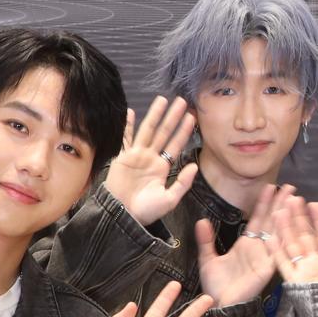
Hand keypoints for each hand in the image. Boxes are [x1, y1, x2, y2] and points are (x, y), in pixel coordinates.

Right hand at [106, 96, 197, 225]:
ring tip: (162, 100)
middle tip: (182, 101)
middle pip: (164, 133)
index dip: (183, 131)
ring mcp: (136, 156)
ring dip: (155, 115)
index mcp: (163, 167)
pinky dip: (126, 126)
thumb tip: (195, 165)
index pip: (176, 145)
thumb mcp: (169, 199)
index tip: (192, 117)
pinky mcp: (122, 157)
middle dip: (173, 117)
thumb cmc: (146, 211)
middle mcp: (151, 158)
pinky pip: (125, 138)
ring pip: (148, 130)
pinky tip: (130, 112)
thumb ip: (182, 183)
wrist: (122, 216)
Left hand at [197, 184, 291, 306]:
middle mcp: (258, 248)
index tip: (270, 187)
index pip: (257, 218)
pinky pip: (276, 250)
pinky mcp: (267, 269)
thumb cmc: (216, 286)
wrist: (218, 305)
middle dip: (281, 204)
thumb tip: (201, 220)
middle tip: (290, 188)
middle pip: (272, 221)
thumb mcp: (208, 259)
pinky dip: (281, 237)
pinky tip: (286, 224)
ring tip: (292, 200)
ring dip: (285, 216)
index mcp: (246, 244)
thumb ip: (206, 240)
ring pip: (277, 232)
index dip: (264, 203)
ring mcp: (264, 258)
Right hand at [271, 196, 317, 284]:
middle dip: (301, 218)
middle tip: (295, 199)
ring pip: (293, 246)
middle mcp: (315, 264)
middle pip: (306, 237)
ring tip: (281, 210)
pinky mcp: (293, 282)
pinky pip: (283, 265)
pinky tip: (270, 237)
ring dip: (287, 229)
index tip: (317, 204)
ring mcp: (303, 272)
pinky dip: (276, 251)